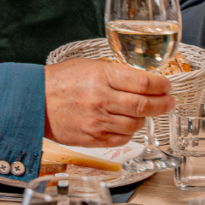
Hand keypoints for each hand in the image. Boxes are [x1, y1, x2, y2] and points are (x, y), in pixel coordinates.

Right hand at [43, 58, 173, 146]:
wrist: (34, 100)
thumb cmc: (61, 80)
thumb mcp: (89, 65)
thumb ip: (115, 73)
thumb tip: (142, 81)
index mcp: (102, 76)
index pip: (142, 83)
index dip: (161, 85)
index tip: (167, 86)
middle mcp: (102, 100)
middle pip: (143, 105)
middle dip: (162, 104)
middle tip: (170, 101)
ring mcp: (97, 122)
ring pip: (135, 124)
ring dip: (146, 118)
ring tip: (148, 112)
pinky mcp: (92, 139)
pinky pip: (122, 139)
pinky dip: (131, 132)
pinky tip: (130, 124)